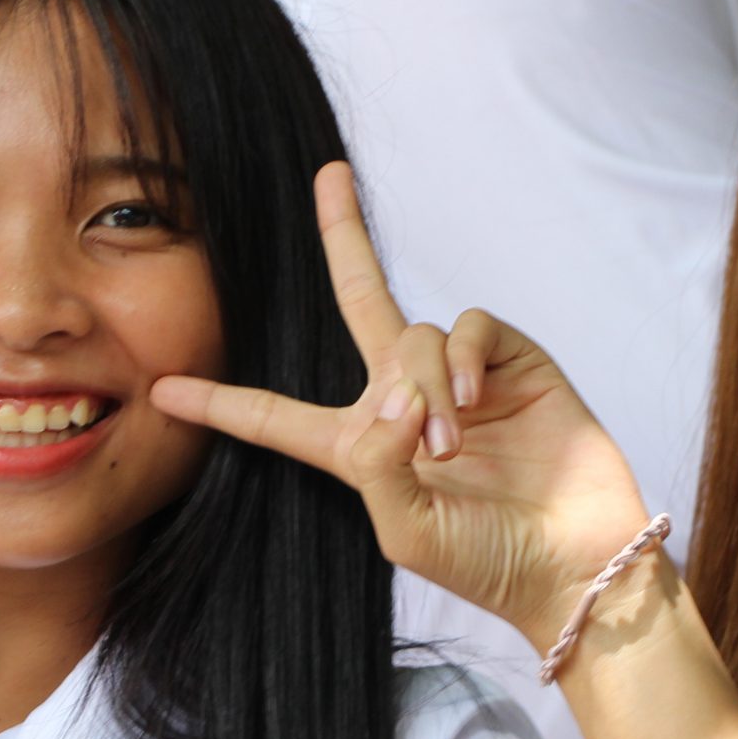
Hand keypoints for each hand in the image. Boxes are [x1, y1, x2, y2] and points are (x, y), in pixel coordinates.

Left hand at [150, 163, 648, 638]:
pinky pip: (468, 327)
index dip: (221, 403)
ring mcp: (460, 377)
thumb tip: (389, 396)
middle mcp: (404, 399)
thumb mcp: (407, 532)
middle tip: (328, 175)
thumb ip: (376, 466)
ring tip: (452, 446)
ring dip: (424, 387)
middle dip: (343, 234)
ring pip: (412, 334)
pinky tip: (474, 403)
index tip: (162, 390)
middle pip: (361, 297)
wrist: (575, 564)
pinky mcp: (511, 362)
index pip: (277, 417)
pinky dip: (463, 360)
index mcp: (361, 448)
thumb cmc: (488, 562)